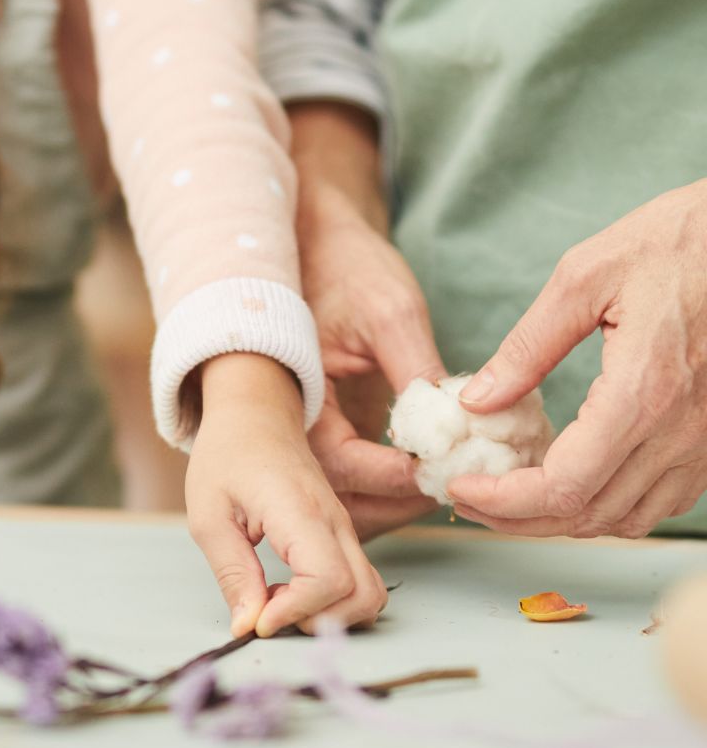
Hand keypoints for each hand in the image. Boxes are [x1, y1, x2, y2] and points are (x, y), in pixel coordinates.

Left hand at [186, 353, 387, 636]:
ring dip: (331, 614)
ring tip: (279, 599)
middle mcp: (334, 520)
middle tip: (269, 611)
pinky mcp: (342, 533)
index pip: (327, 579)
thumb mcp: (209, 516)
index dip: (296, 612)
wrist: (256, 413)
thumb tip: (249, 627)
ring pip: (370, 593)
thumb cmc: (226, 456)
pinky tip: (289, 587)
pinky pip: (359, 581)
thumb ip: (232, 574)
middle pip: (362, 595)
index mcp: (299, 510)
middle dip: (319, 621)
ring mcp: (344, 527)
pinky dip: (334, 601)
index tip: (258, 620)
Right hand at [300, 181, 444, 535]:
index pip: (338, 460)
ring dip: (393, 505)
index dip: (392, 473)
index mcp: (290, 393)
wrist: (318, 242)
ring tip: (447, 487)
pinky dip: (388, 489)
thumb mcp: (389, 311)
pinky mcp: (328, 431)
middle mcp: (289, 423)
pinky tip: (429, 476)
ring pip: (342, 499)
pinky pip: (352, 481)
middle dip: (397, 502)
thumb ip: (418, 372)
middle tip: (453, 488)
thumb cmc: (345, 266)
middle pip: (334, 497)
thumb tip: (457, 428)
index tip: (440, 470)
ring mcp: (307, 432)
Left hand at [449, 182, 706, 537]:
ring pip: (629, 518)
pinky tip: (577, 480)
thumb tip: (478, 400)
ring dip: (566, 520)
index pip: (565, 486)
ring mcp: (705, 442)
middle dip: (520, 518)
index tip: (462, 488)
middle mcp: (681, 431)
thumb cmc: (677, 241)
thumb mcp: (585, 276)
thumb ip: (528, 347)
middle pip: (591, 515)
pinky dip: (612, 506)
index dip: (505, 501)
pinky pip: (663, 500)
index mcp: (642, 392)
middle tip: (472, 499)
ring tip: (514, 495)